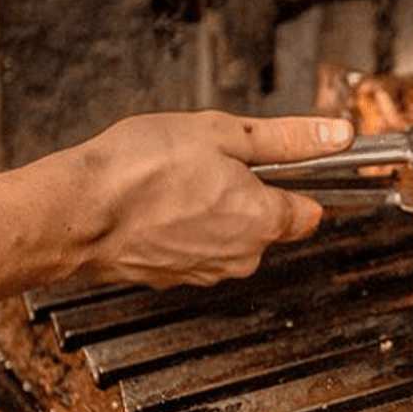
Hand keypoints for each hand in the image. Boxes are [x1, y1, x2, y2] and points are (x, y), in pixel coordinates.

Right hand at [70, 111, 354, 287]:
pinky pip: (193, 247)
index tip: (280, 163)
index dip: (299, 182)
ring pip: (228, 236)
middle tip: (210, 160)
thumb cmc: (140, 169)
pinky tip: (157, 201)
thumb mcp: (223, 134)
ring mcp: (204, 272)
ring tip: (176, 178)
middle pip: (266, 223)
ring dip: (212, 208)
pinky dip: (182, 225)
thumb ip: (288, 139)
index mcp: (263, 220)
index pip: (311, 212)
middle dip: (248, 191)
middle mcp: (240, 256)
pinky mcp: (171, 277)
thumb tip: (337, 136)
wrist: (75, 210)